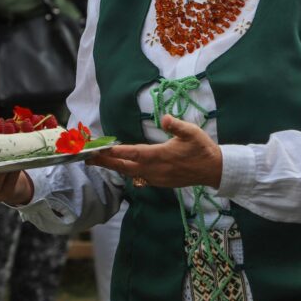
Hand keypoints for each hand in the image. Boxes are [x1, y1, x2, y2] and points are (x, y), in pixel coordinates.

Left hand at [88, 114, 222, 188]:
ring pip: (130, 173)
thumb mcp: (193, 133)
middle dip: (106, 162)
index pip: (134, 153)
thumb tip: (166, 118)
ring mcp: (157, 178)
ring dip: (114, 167)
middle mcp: (156, 169)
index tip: (101, 149)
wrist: (213, 170)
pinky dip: (126, 172)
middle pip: (125, 167)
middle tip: (88, 158)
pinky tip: (120, 167)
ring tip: (98, 162)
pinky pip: (138, 177)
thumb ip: (177, 126)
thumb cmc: (202, 149)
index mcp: (161, 156)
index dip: (116, 152)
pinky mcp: (160, 182)